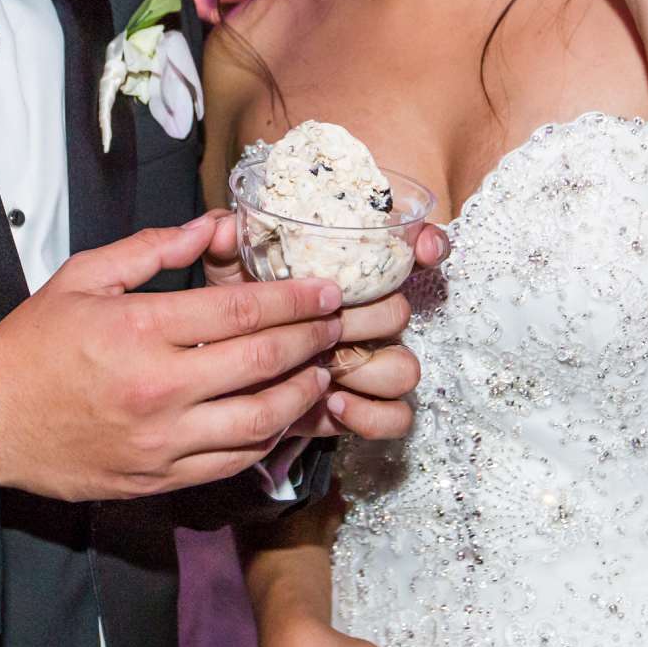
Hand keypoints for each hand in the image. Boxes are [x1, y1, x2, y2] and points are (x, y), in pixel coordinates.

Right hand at [0, 213, 344, 500]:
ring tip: (319, 373)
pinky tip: (280, 418)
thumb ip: (151, 249)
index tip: (328, 292)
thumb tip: (210, 226)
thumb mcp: (84, 278)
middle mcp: (159, 388)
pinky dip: (266, 440)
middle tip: (337, 325)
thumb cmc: (33, 346)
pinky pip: (231, 463)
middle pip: (261, 363)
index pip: (241, 310)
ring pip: (257, 422)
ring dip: (299, 394)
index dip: (295, 299)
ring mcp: (162, 440)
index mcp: (141, 331)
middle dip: (311, 340)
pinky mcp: (158, 477)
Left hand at [204, 220, 445, 442]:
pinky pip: (395, 417)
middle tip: (328, 325)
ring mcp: (369, 367)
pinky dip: (371, 415)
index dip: (427, 246)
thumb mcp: (225, 278)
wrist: (222, 381)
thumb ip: (224, 246)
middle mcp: (366, 320)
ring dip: (370, 370)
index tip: (424, 249)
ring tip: (328, 371)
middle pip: (399, 312)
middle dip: (366, 319)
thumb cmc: (234, 319)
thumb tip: (220, 229)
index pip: (407, 253)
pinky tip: (334, 404)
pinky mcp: (363, 411)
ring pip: (405, 368)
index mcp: (347, 280)